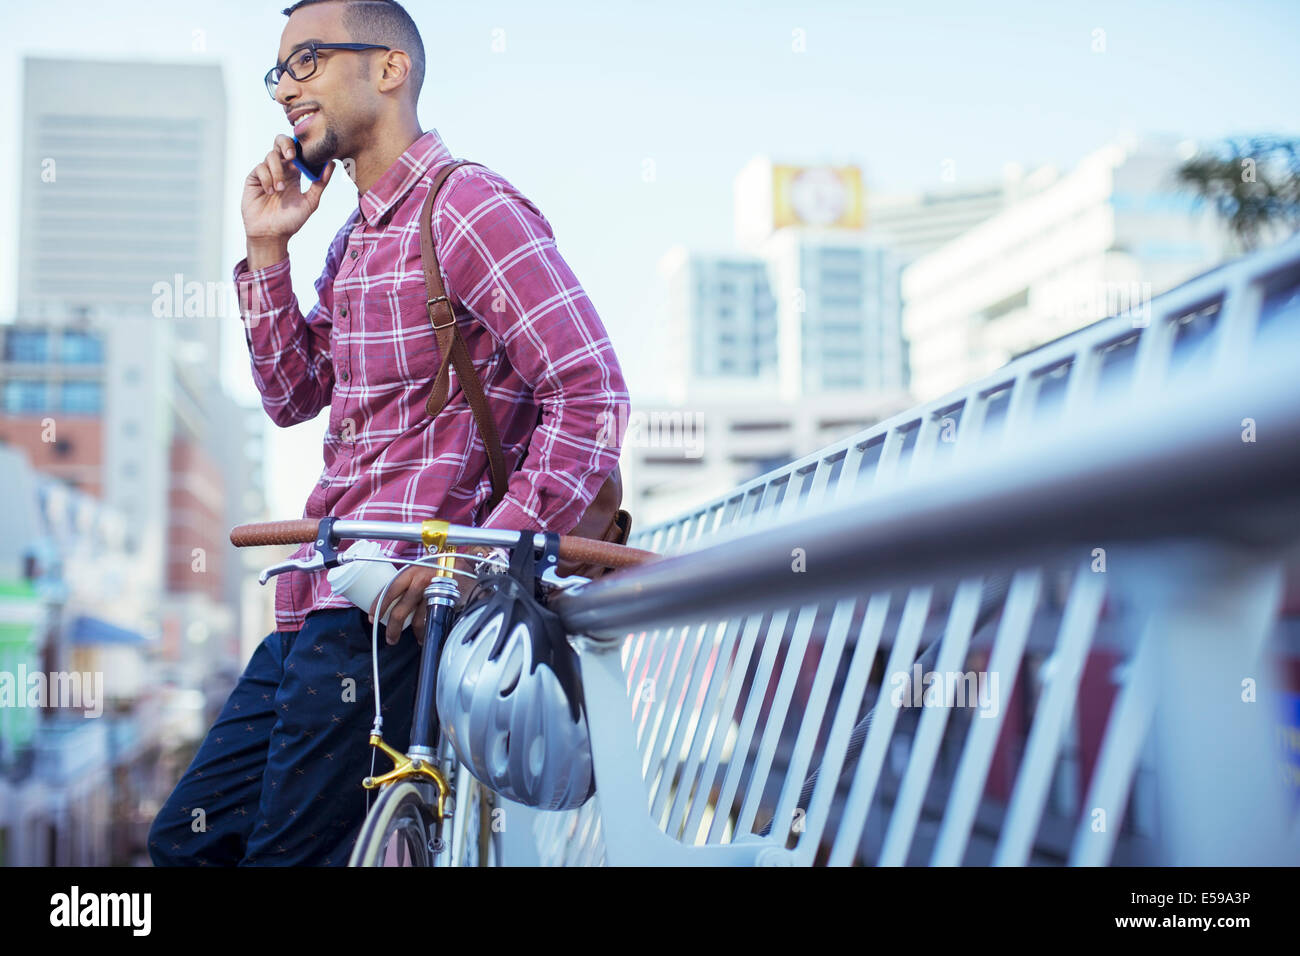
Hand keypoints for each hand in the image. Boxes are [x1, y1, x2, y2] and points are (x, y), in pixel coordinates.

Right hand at [241, 134, 333, 245]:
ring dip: (277, 171)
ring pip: (270, 156)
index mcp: (295, 173)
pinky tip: (270, 192)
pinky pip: (259, 168)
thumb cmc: (291, 221)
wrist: (271, 235)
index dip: (300, 146)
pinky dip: (267, 178)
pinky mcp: (253, 179)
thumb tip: (332, 164)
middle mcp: (280, 170)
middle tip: (292, 156)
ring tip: (280, 190)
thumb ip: (320, 183)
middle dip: (286, 144)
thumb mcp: (310, 202)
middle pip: (280, 142)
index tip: (307, 153)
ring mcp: (266, 173)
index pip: (297, 150)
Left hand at [368, 547, 503, 645]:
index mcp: (411, 571)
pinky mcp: (445, 601)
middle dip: (393, 628)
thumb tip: (392, 602)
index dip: (379, 605)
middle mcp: (421, 580)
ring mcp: (434, 591)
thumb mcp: (421, 570)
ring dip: (414, 633)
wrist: (466, 568)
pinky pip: (432, 620)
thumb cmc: (440, 569)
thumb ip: (409, 582)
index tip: (371, 618)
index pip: (390, 589)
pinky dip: (428, 631)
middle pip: (401, 610)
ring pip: (418, 619)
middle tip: (390, 639)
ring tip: (413, 639)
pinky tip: (425, 636)